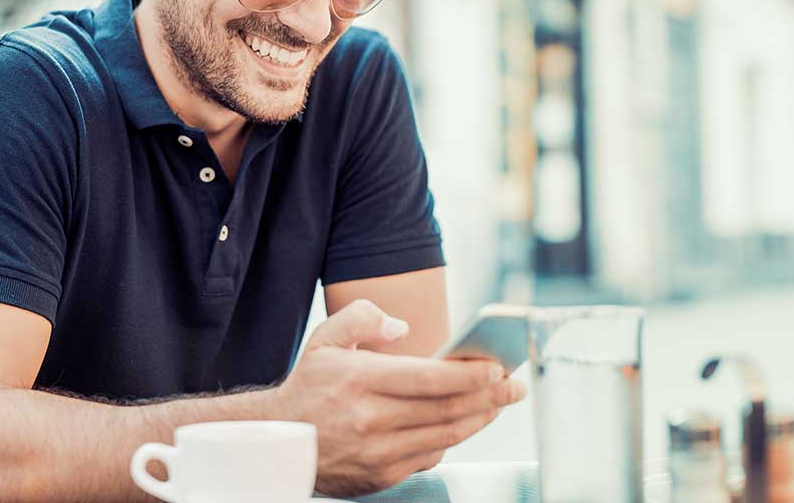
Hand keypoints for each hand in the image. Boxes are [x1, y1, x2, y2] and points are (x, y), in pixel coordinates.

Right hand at [271, 299, 526, 496]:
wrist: (280, 440)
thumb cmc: (309, 386)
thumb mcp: (325, 339)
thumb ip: (362, 317)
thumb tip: (401, 327)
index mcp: (360, 379)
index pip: (430, 379)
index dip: (471, 375)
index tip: (497, 367)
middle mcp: (371, 418)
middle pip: (447, 409)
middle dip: (490, 397)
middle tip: (514, 386)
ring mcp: (377, 451)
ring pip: (445, 436)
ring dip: (480, 419)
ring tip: (499, 403)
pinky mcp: (382, 475)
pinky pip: (430, 456)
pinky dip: (453, 439)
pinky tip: (464, 422)